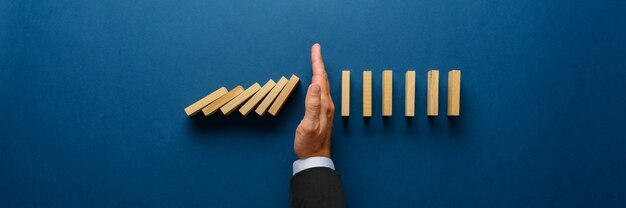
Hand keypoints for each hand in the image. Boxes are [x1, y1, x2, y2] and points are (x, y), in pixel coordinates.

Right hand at [294, 43, 334, 158]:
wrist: (315, 157)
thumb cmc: (309, 143)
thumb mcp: (309, 125)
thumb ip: (312, 105)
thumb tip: (314, 85)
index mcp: (323, 104)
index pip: (319, 79)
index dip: (317, 63)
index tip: (315, 49)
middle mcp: (326, 104)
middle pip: (322, 79)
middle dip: (318, 63)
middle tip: (315, 49)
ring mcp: (325, 109)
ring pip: (322, 84)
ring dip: (319, 71)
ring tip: (316, 61)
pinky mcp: (322, 113)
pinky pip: (321, 91)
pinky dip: (318, 81)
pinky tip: (317, 82)